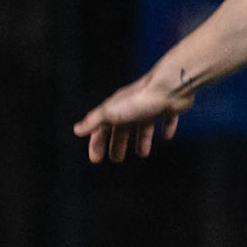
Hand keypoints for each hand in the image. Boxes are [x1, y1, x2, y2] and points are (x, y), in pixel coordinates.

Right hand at [73, 70, 193, 163]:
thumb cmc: (139, 100)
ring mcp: (151, 106)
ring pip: (144, 125)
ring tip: (142, 154)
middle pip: (122, 128)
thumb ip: (94, 121)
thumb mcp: (110, 112)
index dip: (97, 143)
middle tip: (117, 159)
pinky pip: (166, 119)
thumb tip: (77, 130)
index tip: (96, 159)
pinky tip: (167, 136)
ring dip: (142, 140)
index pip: (101, 128)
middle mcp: (132, 106)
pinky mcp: (169, 107)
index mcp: (116, 108)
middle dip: (118, 143)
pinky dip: (166, 127)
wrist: (169, 87)